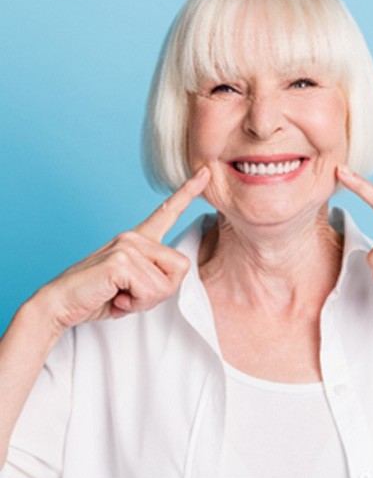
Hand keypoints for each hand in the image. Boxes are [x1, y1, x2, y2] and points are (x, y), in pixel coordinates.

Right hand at [37, 168, 210, 330]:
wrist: (60, 304)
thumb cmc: (98, 296)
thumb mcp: (134, 286)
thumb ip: (155, 277)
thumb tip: (173, 277)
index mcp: (138, 239)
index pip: (167, 211)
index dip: (189, 192)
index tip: (206, 173)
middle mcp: (134, 237)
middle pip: (181, 267)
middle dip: (161, 292)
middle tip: (131, 296)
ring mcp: (128, 245)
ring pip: (166, 284)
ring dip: (145, 301)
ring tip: (120, 296)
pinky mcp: (121, 260)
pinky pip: (150, 290)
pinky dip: (135, 303)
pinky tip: (115, 298)